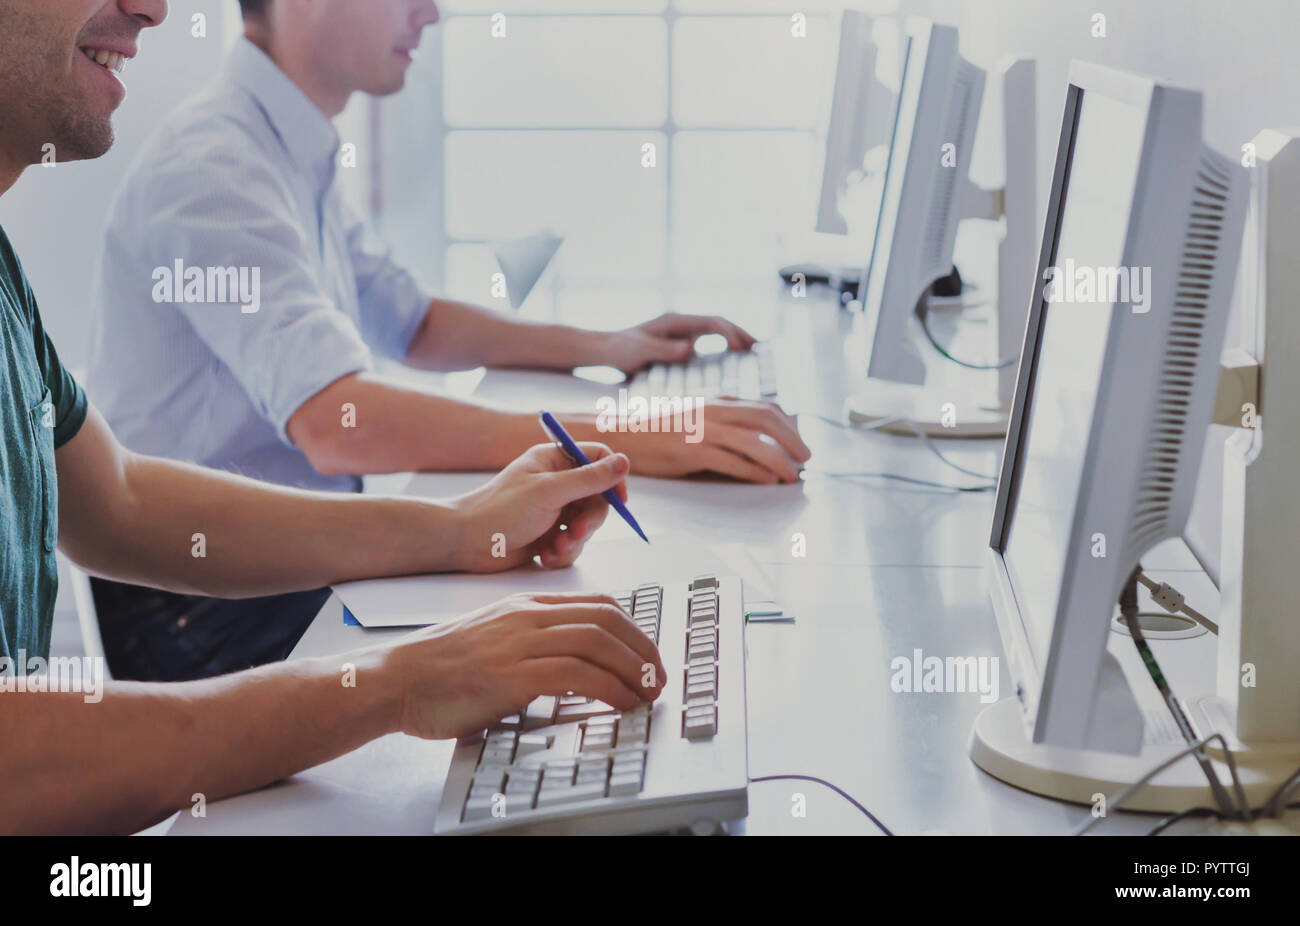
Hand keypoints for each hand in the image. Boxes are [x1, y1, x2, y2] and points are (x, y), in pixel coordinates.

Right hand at [384, 592, 667, 740]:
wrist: (397, 678)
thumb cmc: (441, 666)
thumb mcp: (493, 637)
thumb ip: (531, 640)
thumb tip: (572, 664)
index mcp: (525, 604)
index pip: (597, 604)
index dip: (633, 629)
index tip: (646, 656)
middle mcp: (527, 616)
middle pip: (606, 619)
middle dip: (642, 650)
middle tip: (657, 678)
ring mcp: (519, 642)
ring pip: (597, 642)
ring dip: (633, 671)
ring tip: (647, 695)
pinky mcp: (511, 674)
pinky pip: (576, 674)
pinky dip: (609, 689)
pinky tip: (620, 704)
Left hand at [450, 442, 629, 571]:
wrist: (466, 543)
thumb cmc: (500, 510)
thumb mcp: (550, 491)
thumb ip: (590, 479)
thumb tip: (624, 462)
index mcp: (554, 461)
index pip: (597, 459)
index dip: (612, 478)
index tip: (619, 499)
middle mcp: (556, 483)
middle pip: (597, 498)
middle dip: (589, 520)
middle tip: (576, 532)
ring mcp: (552, 510)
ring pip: (586, 525)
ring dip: (574, 540)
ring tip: (554, 548)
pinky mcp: (547, 535)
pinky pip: (571, 544)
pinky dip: (562, 552)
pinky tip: (544, 556)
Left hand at [601, 313, 756, 374]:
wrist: (606, 350)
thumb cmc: (621, 350)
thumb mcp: (640, 350)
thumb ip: (664, 350)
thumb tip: (692, 349)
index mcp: (675, 321)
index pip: (711, 322)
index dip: (730, 333)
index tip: (743, 347)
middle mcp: (682, 323)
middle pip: (718, 323)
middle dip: (740, 333)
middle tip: (760, 347)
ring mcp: (682, 332)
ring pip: (715, 332)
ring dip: (734, 339)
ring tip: (754, 352)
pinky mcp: (680, 342)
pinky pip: (707, 342)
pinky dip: (723, 348)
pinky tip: (732, 359)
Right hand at [606, 398, 810, 483]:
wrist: (622, 434)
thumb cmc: (658, 430)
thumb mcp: (695, 417)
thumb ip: (722, 422)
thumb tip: (753, 438)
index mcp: (716, 401)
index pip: (763, 406)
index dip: (788, 423)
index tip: (798, 440)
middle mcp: (713, 411)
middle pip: (765, 418)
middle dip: (792, 439)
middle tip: (806, 457)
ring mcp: (702, 430)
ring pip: (753, 442)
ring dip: (779, 459)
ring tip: (793, 474)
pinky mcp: (691, 451)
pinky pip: (732, 461)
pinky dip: (755, 471)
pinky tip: (768, 480)